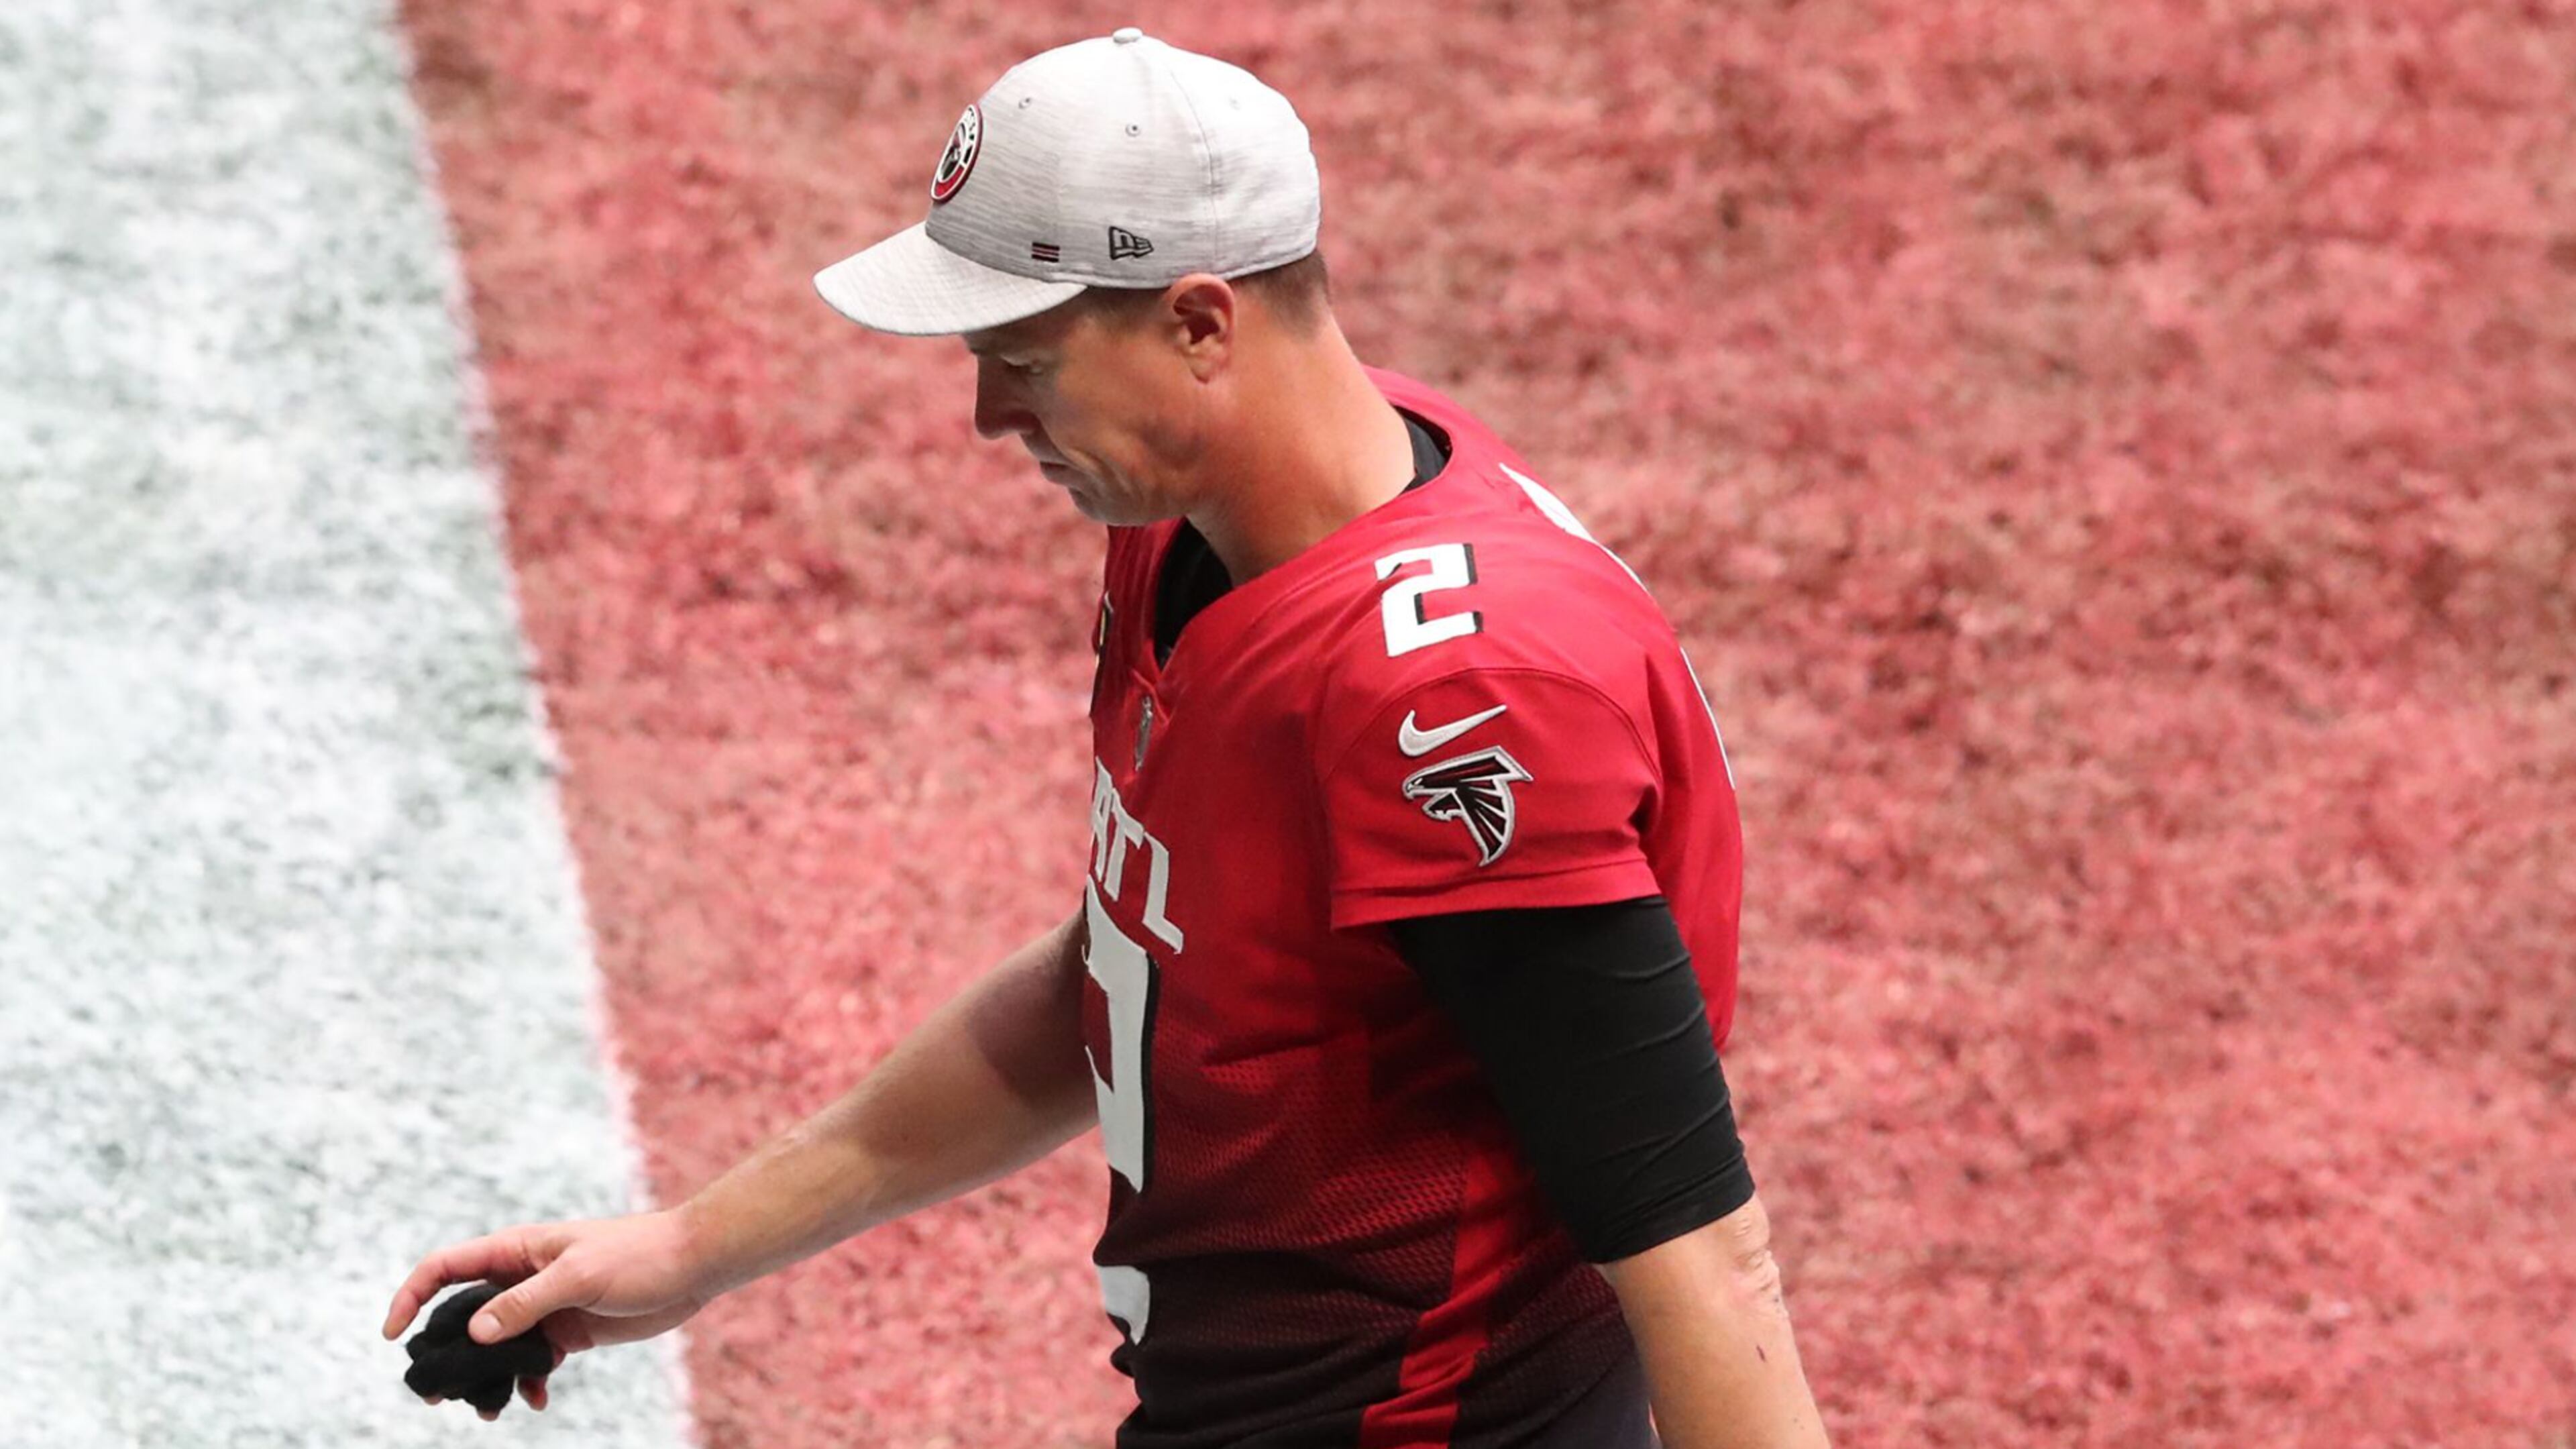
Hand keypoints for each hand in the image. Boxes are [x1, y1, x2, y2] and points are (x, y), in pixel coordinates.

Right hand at [384, 1209, 710, 1418]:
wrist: (691, 1266)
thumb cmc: (638, 1255)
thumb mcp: (579, 1276)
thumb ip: (526, 1303)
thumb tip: (475, 1333)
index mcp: (515, 1250)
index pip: (445, 1267)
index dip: (410, 1296)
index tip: (392, 1334)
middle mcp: (521, 1277)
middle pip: (461, 1314)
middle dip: (444, 1352)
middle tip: (435, 1395)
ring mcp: (542, 1306)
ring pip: (494, 1345)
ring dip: (485, 1376)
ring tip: (486, 1409)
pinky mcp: (566, 1331)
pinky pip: (529, 1361)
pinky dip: (525, 1382)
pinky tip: (534, 1399)